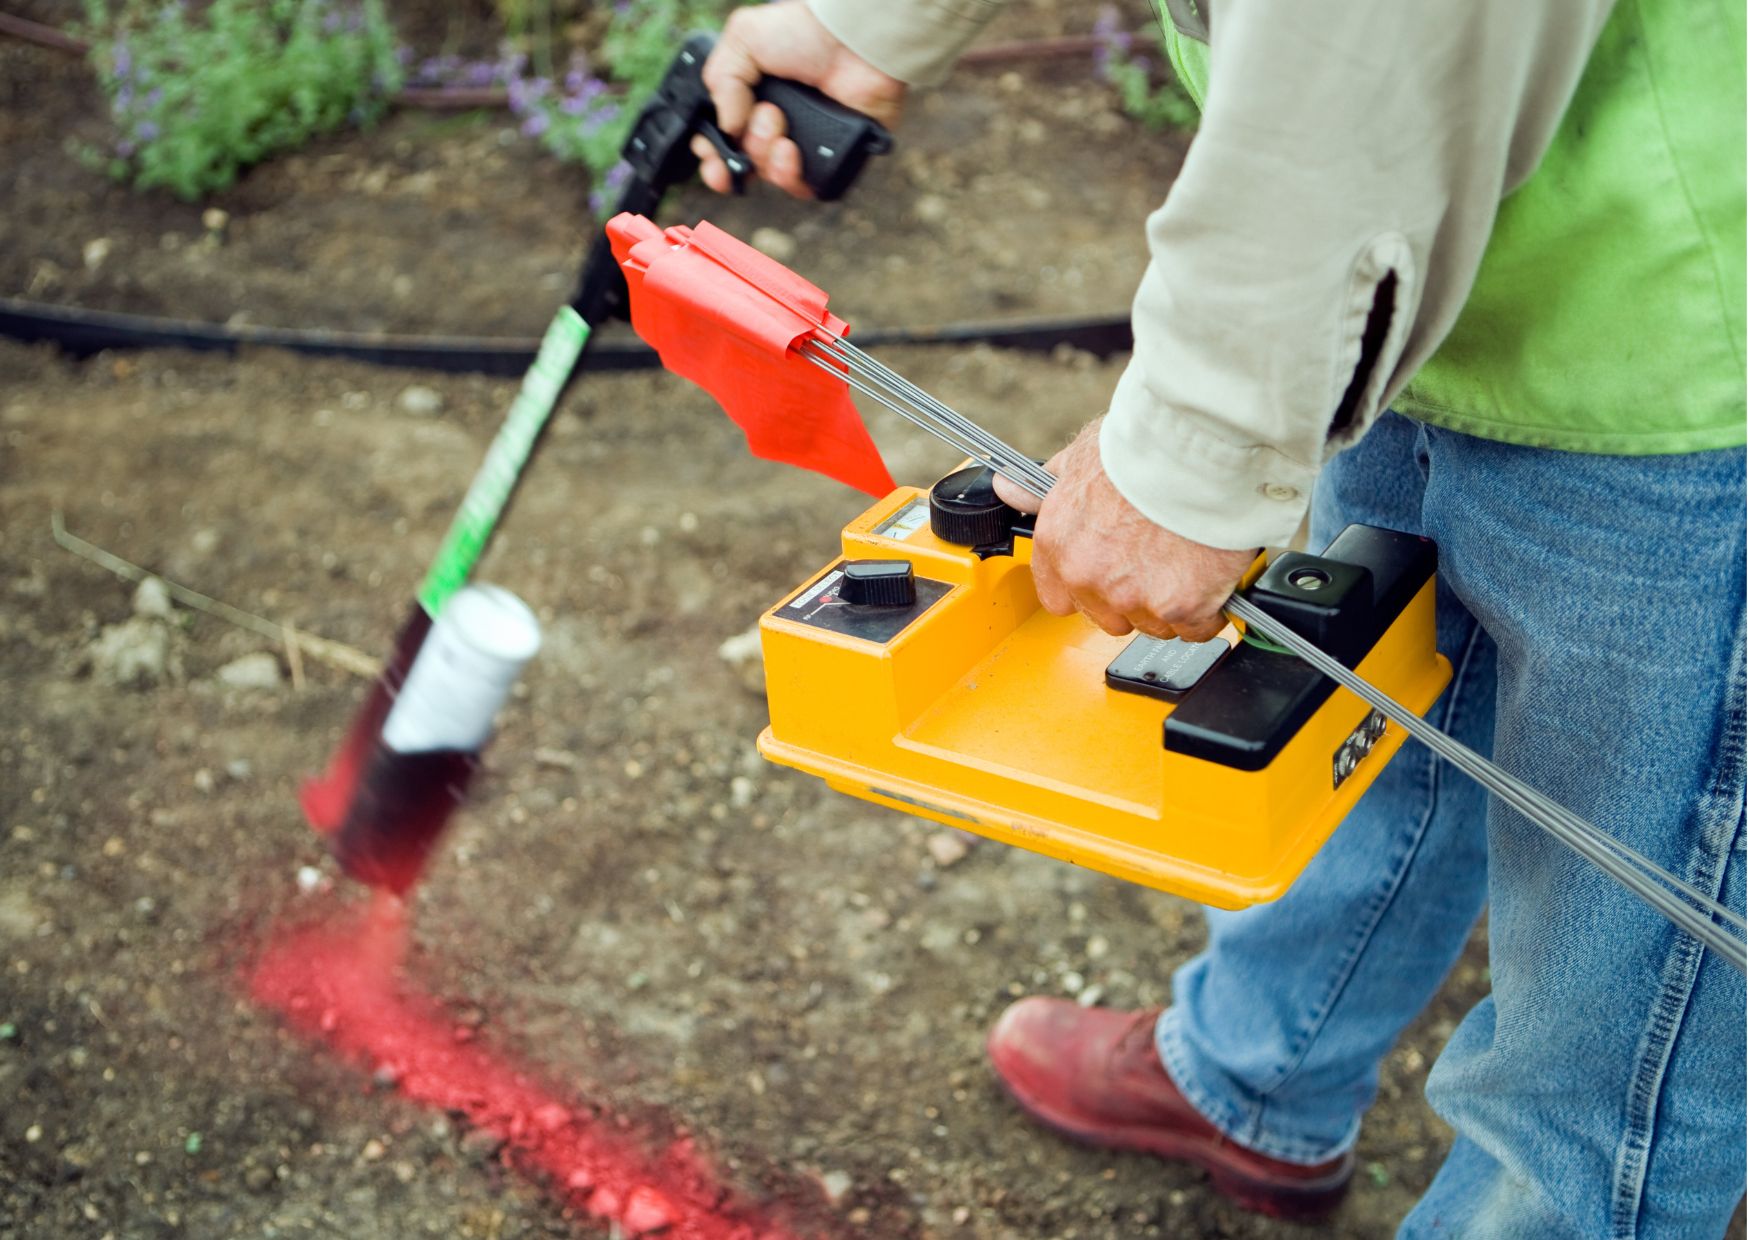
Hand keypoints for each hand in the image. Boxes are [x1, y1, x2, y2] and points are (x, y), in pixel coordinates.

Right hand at [692, 1, 905, 196]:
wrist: (850, 39)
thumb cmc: (803, 31)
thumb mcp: (742, 40)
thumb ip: (720, 82)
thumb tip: (726, 130)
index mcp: (752, 101)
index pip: (724, 143)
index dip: (713, 157)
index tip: (711, 158)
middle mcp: (777, 126)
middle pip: (745, 165)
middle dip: (739, 154)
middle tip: (753, 129)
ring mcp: (805, 144)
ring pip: (771, 177)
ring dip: (764, 155)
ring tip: (778, 123)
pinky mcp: (833, 160)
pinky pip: (804, 187)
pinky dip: (791, 175)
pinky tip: (791, 150)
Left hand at [993, 420, 1258, 641]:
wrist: (1196, 450)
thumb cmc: (1142, 447)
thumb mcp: (1080, 457)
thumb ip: (1044, 487)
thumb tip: (1009, 490)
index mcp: (1058, 544)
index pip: (1058, 598)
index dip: (1088, 588)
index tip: (1108, 574)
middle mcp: (1089, 577)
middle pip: (1110, 617)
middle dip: (1133, 597)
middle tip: (1158, 561)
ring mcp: (1135, 597)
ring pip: (1155, 624)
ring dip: (1172, 603)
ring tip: (1188, 560)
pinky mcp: (1182, 607)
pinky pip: (1197, 627)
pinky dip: (1209, 609)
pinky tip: (1212, 577)